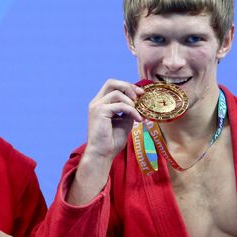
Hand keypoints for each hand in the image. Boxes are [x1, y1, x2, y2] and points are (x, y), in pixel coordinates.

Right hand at [67, 79, 142, 204]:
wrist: (102, 154)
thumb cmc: (111, 141)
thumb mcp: (124, 122)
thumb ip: (129, 110)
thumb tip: (140, 102)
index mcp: (100, 103)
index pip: (113, 86)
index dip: (127, 86)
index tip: (140, 94)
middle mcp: (96, 102)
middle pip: (111, 82)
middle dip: (128, 86)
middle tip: (140, 96)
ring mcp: (97, 106)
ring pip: (117, 92)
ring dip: (132, 102)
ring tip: (139, 113)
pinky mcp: (100, 112)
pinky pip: (120, 105)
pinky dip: (131, 110)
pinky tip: (138, 120)